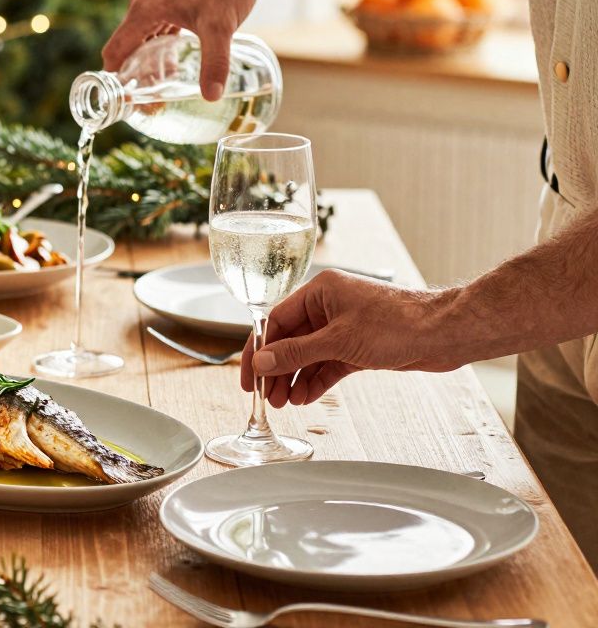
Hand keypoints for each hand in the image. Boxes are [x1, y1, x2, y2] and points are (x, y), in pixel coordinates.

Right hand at [101, 0, 264, 99]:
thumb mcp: (220, 28)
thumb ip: (214, 63)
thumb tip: (211, 96)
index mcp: (144, 9)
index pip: (115, 51)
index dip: (116, 80)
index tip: (129, 103)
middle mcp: (143, 3)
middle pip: (125, 48)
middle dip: (133, 76)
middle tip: (150, 102)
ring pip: (139, 39)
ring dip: (144, 62)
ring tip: (159, 88)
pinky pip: (153, 29)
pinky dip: (156, 48)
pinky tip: (172, 63)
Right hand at [240, 269, 460, 406]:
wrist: (444, 334)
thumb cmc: (398, 324)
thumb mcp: (338, 341)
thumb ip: (296, 353)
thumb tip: (262, 363)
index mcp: (320, 292)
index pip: (276, 321)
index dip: (259, 349)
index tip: (249, 374)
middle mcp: (329, 307)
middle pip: (290, 340)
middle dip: (277, 370)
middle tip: (266, 396)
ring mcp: (344, 328)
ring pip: (308, 356)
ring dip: (295, 379)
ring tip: (284, 403)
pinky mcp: (358, 346)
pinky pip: (328, 365)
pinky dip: (316, 381)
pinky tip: (305, 397)